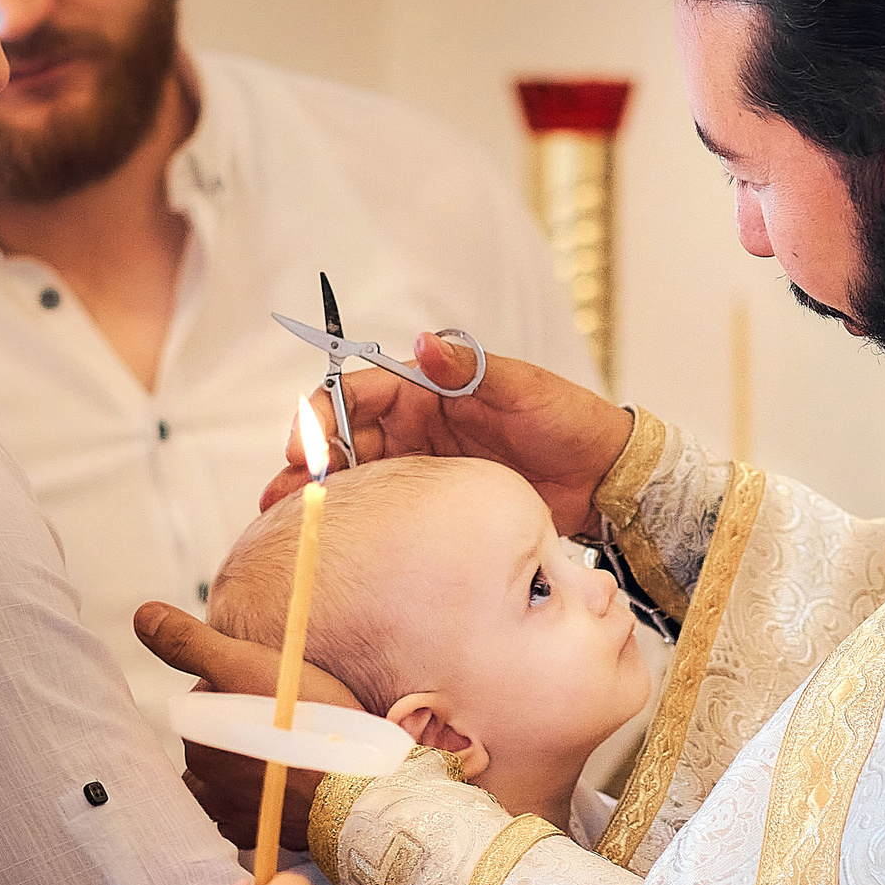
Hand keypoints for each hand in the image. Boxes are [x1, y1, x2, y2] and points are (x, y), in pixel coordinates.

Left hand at [136, 602, 344, 848]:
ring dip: (248, 769)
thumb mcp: (245, 666)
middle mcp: (208, 786)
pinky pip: (256, 815)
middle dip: (239, 729)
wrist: (359, 788)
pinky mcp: (268, 836)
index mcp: (198, 743)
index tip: (269, 689)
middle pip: (217, 743)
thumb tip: (143, 615)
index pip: (205, 704)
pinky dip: (267, 801)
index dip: (237, 690)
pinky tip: (290, 786)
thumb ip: (191, 643)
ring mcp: (238, 816)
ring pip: (230, 783)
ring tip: (285, 753)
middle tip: (282, 718)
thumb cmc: (308, 724)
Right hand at [263, 334, 633, 535]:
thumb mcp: (521, 388)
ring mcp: (422, 463)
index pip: (360, 391)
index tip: (304, 440)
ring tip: (283, 519)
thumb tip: (424, 344)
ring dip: (317, 492)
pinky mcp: (432, 502)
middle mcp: (416, 423)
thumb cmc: (565, 419)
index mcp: (429, 388)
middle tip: (283, 493)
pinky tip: (327, 540)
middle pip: (344, 436)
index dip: (324, 412)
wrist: (601, 476)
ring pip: (354, 474)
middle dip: (307, 460)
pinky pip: (382, 505)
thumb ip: (469, 369)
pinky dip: (351, 517)